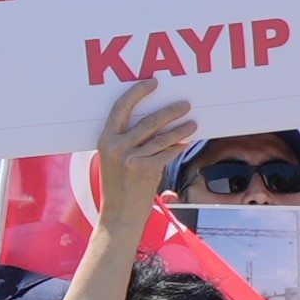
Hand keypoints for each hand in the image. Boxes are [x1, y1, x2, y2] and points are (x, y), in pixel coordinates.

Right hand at [89, 79, 195, 229]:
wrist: (119, 216)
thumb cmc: (118, 187)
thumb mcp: (114, 160)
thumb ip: (127, 141)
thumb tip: (155, 123)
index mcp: (105, 140)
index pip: (121, 107)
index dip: (138, 92)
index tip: (153, 82)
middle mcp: (116, 147)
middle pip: (149, 120)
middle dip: (170, 111)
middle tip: (184, 104)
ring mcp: (131, 158)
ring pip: (162, 137)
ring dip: (181, 129)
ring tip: (193, 124)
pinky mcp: (145, 170)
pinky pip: (167, 153)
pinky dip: (178, 148)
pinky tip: (185, 144)